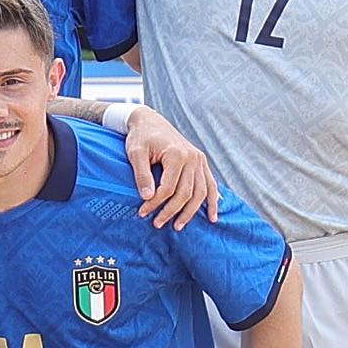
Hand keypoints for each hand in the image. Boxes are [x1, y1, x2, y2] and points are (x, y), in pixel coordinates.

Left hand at [121, 106, 216, 227]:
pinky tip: (212, 217)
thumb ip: (141, 174)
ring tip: (178, 226)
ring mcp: (200, 160)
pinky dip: (212, 201)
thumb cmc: (140, 137)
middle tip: (157, 224)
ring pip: (200, 192)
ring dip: (191, 212)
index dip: (156, 203)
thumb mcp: (135, 153)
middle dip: (171, 211)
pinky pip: (211, 185)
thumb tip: (148, 197)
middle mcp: (193, 158)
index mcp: (177, 155)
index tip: (142, 213)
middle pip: (186, 193)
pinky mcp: (201, 163)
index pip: (168, 188)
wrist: (150, 121)